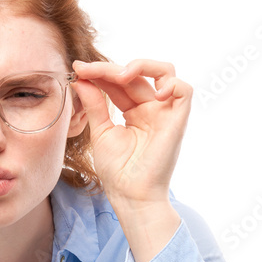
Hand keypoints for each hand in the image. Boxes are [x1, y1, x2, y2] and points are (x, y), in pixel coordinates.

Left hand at [70, 59, 191, 207]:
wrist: (130, 195)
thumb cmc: (117, 170)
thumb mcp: (101, 131)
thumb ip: (94, 104)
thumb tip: (80, 78)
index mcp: (135, 111)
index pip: (120, 82)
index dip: (100, 72)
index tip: (77, 70)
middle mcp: (152, 108)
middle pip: (136, 74)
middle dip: (109, 68)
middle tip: (86, 70)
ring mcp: (166, 113)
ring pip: (164, 72)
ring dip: (141, 66)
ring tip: (118, 76)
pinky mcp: (178, 121)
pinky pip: (184, 91)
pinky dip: (170, 84)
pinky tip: (149, 94)